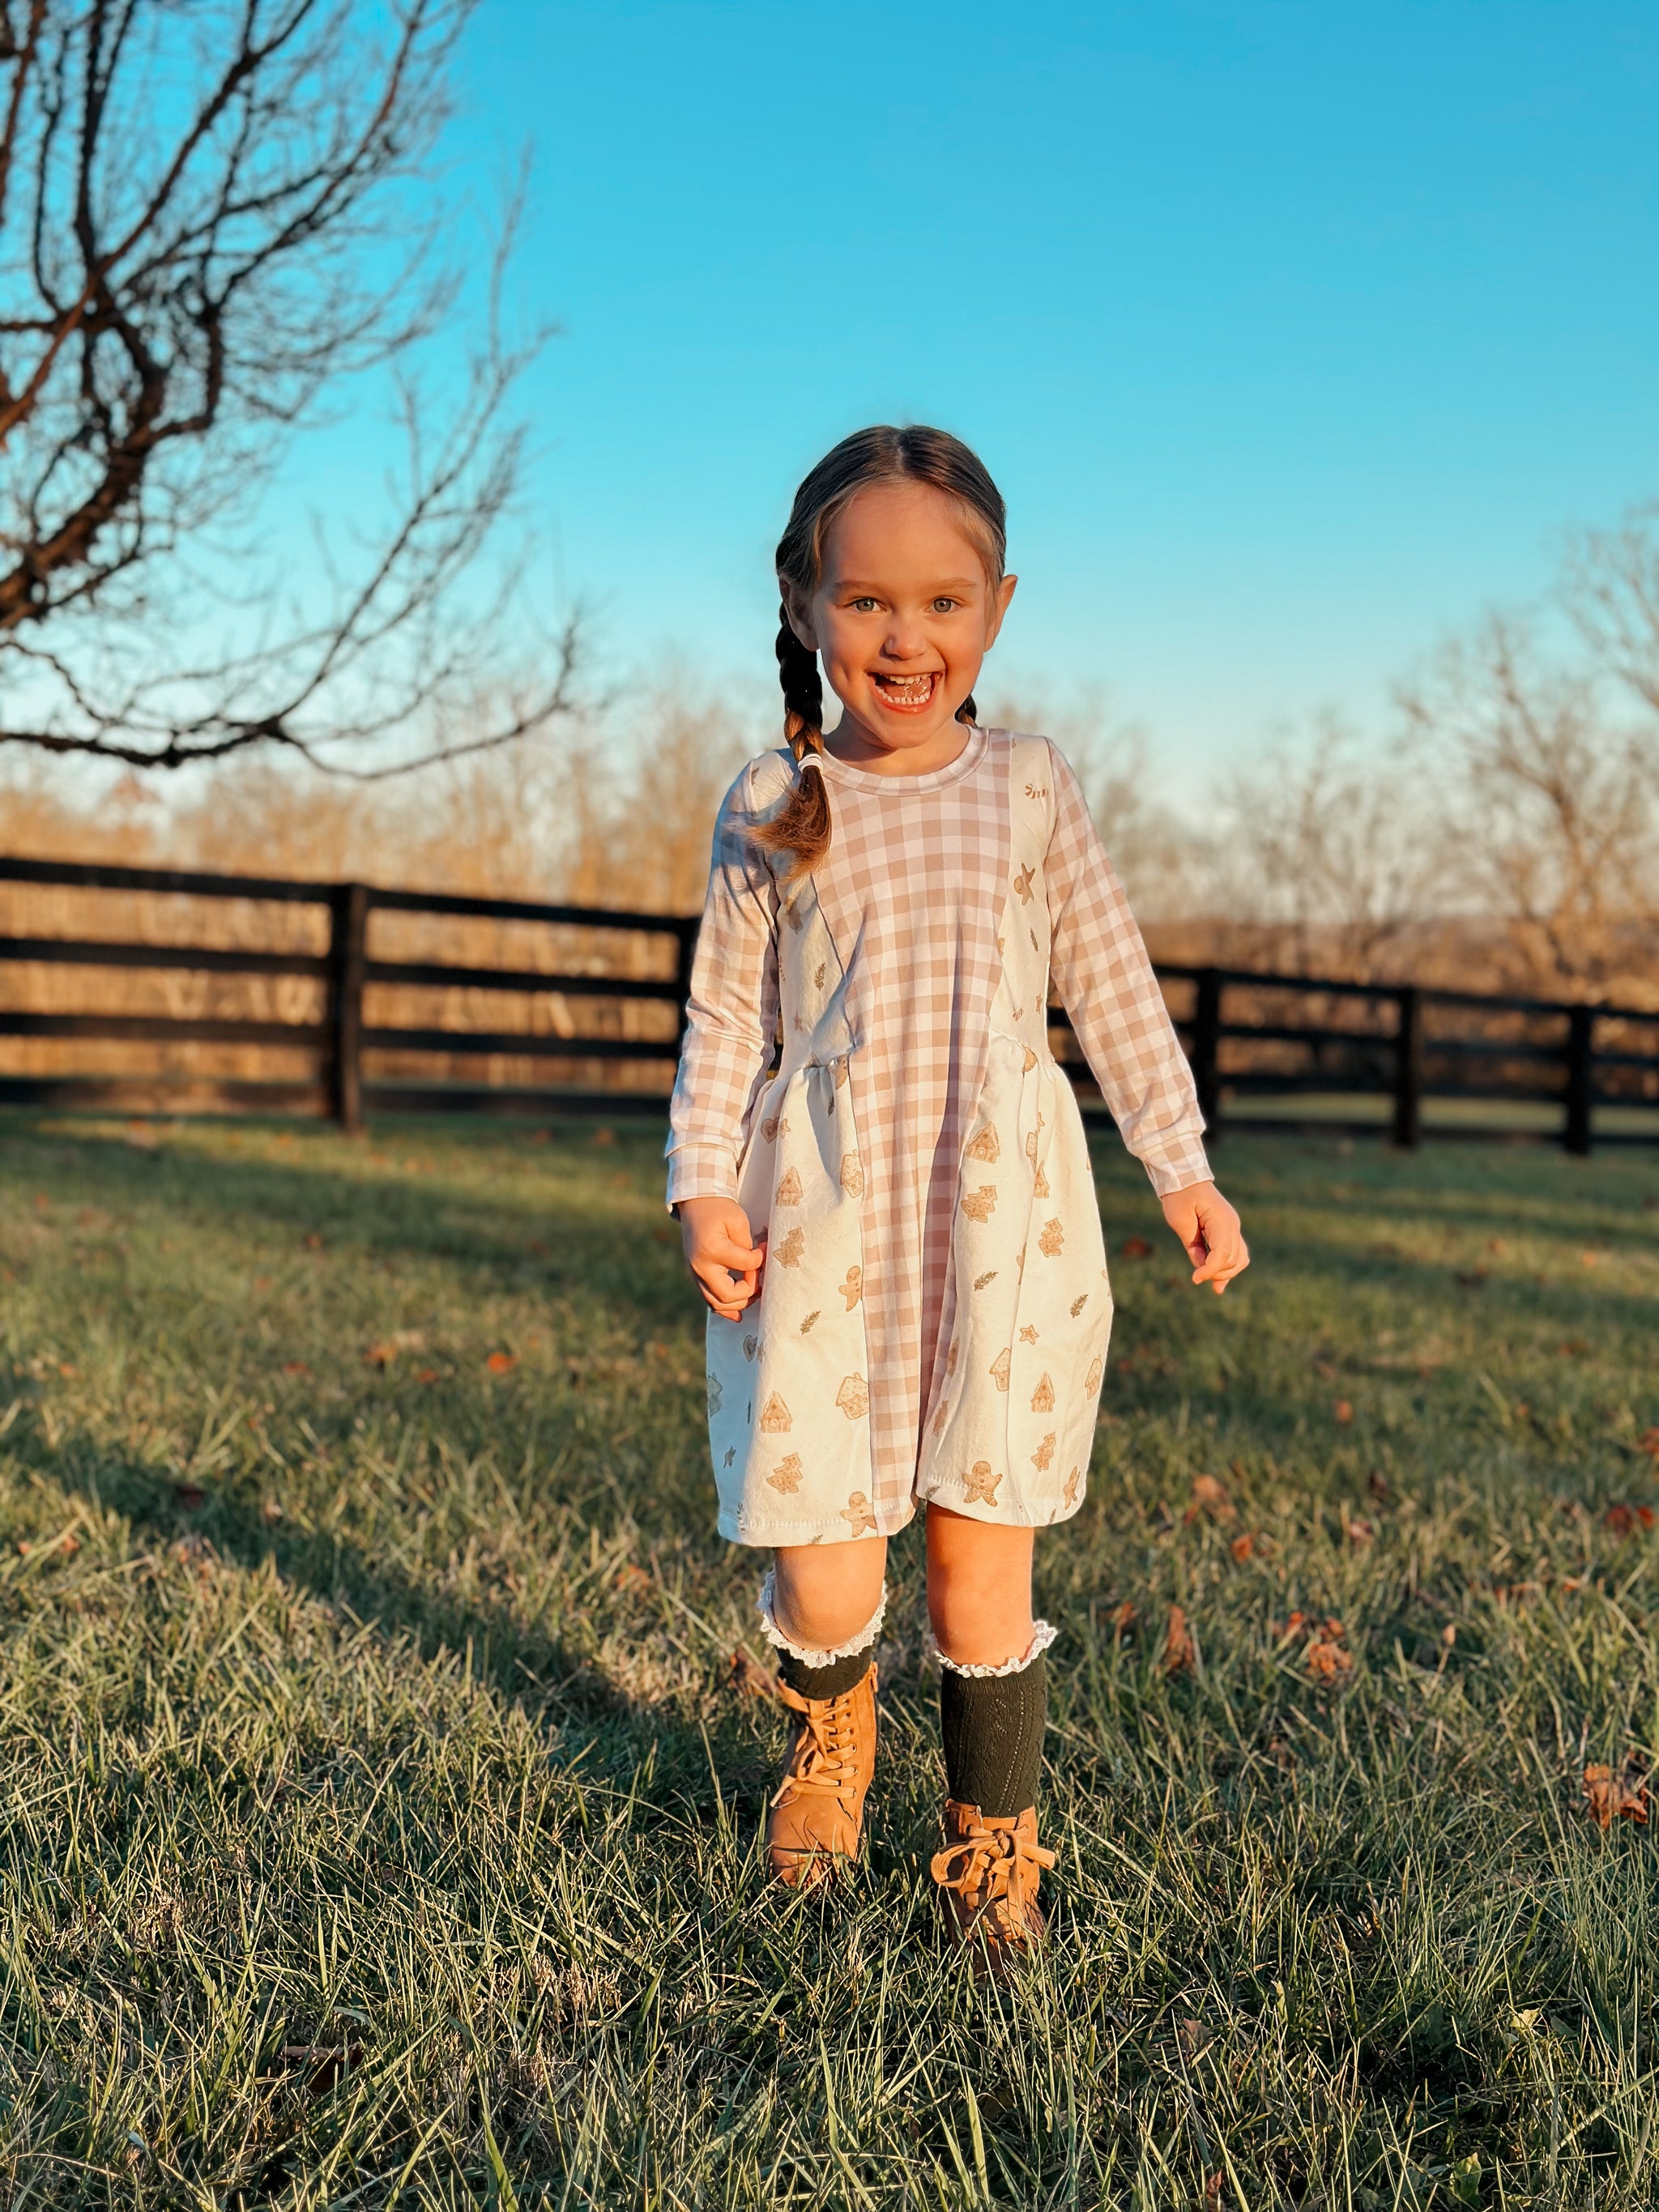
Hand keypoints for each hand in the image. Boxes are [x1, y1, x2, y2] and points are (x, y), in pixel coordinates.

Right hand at [678, 1196, 764, 1320]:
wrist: (696, 1205)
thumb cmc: (719, 1210)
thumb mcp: (738, 1221)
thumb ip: (747, 1247)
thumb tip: (756, 1267)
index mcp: (712, 1249)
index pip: (745, 1265)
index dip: (760, 1260)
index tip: (764, 1248)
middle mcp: (700, 1266)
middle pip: (728, 1295)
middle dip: (750, 1290)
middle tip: (760, 1277)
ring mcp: (695, 1274)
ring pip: (717, 1303)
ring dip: (739, 1303)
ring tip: (755, 1292)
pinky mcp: (696, 1277)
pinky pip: (709, 1300)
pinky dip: (725, 1307)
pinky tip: (738, 1313)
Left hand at [1160, 1180, 1248, 1293]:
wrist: (1185, 1179)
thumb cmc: (1179, 1197)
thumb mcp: (1179, 1220)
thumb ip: (1192, 1245)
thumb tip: (1201, 1265)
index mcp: (1221, 1221)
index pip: (1223, 1253)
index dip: (1210, 1270)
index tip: (1195, 1279)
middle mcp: (1232, 1225)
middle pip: (1233, 1259)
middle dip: (1216, 1272)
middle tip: (1197, 1277)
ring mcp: (1233, 1227)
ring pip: (1240, 1259)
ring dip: (1225, 1272)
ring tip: (1208, 1280)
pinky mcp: (1228, 1231)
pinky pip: (1236, 1253)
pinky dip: (1228, 1267)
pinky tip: (1219, 1283)